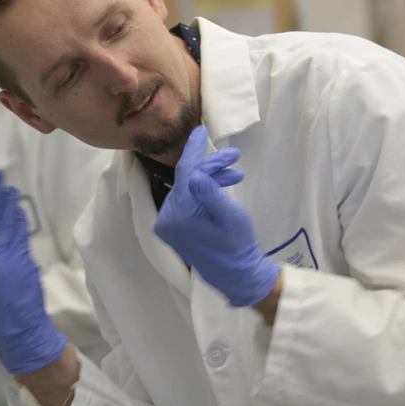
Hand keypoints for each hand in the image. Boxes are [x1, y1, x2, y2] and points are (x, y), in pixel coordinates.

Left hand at [153, 126, 278, 306]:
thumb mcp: (230, 216)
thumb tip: (195, 173)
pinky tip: (224, 186)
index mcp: (178, 215)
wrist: (236, 275)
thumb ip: (211, 193)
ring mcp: (170, 225)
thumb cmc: (236, 246)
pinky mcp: (175, 229)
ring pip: (189, 189)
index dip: (194, 150)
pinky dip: (205, 192)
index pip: (184, 173)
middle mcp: (168, 219)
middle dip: (210, 167)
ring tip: (235, 175)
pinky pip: (188, 201)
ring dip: (211, 179)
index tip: (201, 130)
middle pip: (187, 180)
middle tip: (234, 157)